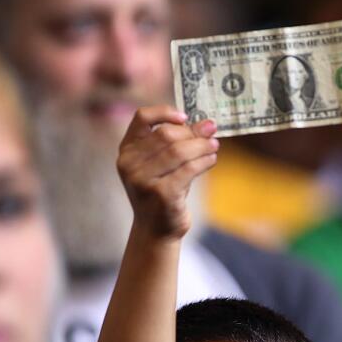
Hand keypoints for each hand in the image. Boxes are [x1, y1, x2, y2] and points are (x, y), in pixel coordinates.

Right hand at [116, 106, 219, 239]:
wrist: (155, 229)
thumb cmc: (161, 191)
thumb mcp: (165, 164)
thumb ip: (180, 142)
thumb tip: (208, 124)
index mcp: (127, 150)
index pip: (142, 118)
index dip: (164, 112)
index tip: (185, 117)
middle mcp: (129, 163)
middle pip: (167, 134)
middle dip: (193, 133)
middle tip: (211, 134)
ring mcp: (143, 179)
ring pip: (179, 151)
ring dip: (202, 146)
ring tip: (214, 146)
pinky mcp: (161, 193)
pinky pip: (188, 169)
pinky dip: (204, 161)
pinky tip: (211, 159)